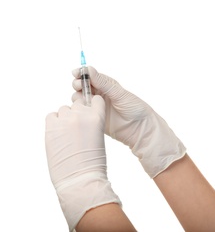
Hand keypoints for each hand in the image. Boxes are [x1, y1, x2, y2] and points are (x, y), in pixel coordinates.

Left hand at [45, 96, 119, 230]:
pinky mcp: (51, 127)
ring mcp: (65, 120)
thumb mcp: (98, 136)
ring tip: (67, 135)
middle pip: (77, 104)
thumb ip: (90, 122)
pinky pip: (51, 116)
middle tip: (77, 130)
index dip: (91, 105)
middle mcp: (81, 115)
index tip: (90, 112)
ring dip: (65, 118)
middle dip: (77, 114)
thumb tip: (79, 116)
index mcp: (97, 117)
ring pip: (63, 109)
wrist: (80, 179)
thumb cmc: (93, 163)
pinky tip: (58, 135)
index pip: (95, 99)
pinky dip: (54, 123)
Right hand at [72, 66, 185, 177]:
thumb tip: (89, 69)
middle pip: (82, 86)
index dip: (82, 74)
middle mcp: (100, 95)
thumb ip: (104, 83)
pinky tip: (81, 110)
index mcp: (107, 86)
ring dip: (77, 97)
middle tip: (79, 86)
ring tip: (83, 100)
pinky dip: (78, 110)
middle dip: (78, 84)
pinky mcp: (94, 119)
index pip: (91, 76)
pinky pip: (82, 113)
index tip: (76, 73)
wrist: (140, 129)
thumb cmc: (135, 108)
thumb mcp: (119, 94)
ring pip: (79, 99)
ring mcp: (96, 107)